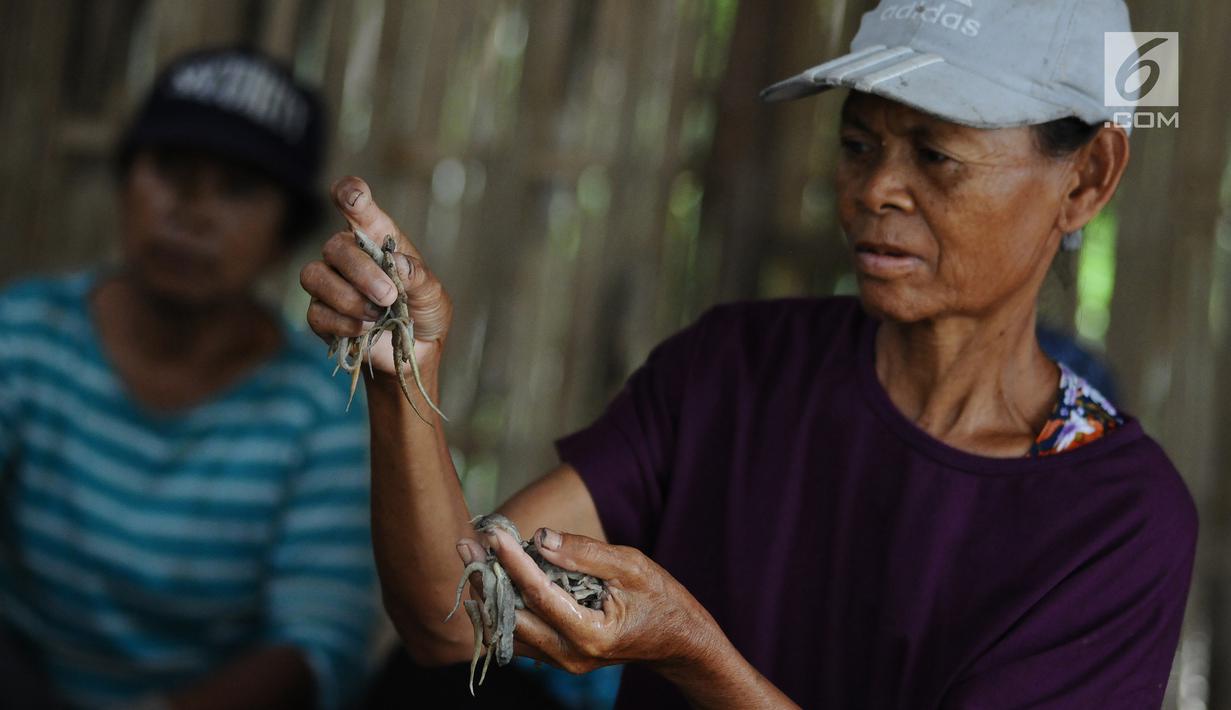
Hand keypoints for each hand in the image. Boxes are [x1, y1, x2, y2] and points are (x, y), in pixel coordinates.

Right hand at [299, 177, 451, 372]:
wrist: (415, 351)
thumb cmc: (423, 311)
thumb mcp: (432, 294)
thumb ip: (418, 277)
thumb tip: (396, 264)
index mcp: (377, 238)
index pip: (356, 206)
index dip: (350, 194)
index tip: (353, 195)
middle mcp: (348, 255)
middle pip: (335, 246)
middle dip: (361, 273)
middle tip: (388, 296)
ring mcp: (330, 283)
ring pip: (315, 276)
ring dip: (349, 299)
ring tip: (377, 314)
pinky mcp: (320, 314)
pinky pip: (317, 313)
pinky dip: (343, 323)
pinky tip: (365, 330)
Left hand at [461, 527, 720, 675]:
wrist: (679, 642)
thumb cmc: (661, 600)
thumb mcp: (632, 566)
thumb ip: (586, 554)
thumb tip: (541, 539)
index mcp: (590, 634)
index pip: (539, 594)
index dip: (513, 561)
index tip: (492, 533)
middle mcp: (570, 655)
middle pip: (512, 615)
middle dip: (487, 578)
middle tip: (464, 542)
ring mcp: (562, 661)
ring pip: (510, 628)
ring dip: (490, 592)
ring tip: (470, 554)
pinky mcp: (559, 657)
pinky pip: (520, 634)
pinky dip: (503, 605)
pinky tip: (491, 578)